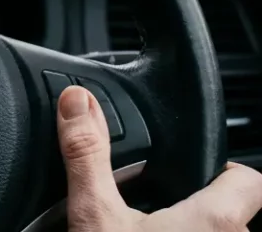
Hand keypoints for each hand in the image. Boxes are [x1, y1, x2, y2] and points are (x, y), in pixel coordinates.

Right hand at [59, 85, 261, 230]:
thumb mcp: (94, 215)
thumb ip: (88, 156)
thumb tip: (77, 103)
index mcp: (215, 219)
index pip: (249, 179)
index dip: (223, 166)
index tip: (191, 161)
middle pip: (228, 207)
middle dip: (192, 198)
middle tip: (150, 196)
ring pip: (211, 231)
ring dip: (183, 224)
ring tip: (137, 223)